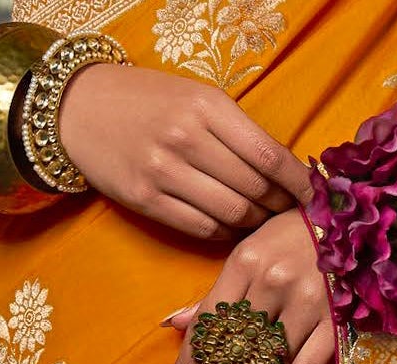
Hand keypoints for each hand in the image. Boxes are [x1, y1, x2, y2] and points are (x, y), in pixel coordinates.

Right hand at [58, 64, 309, 243]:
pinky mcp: (147, 200)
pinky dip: (225, 232)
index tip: (316, 197)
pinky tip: (230, 225)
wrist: (80, 108)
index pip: (268, 156)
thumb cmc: (148, 101)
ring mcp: (164, 171)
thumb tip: (286, 171)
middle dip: (279, 207)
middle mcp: (187, 138)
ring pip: (233, 213)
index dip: (299, 183)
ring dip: (254, 223)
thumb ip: (237, 131)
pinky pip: (203, 228)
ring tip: (260, 220)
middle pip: (255, 189)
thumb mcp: (195, 97)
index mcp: (206, 106)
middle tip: (289, 214)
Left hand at [165, 209, 334, 363]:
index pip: (207, 325)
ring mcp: (306, 305)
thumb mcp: (252, 250)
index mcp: (245, 262)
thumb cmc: (296, 236)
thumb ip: (217, 291)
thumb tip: (174, 324)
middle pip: (234, 352)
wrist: (357, 220)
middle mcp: (272, 283)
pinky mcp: (334, 323)